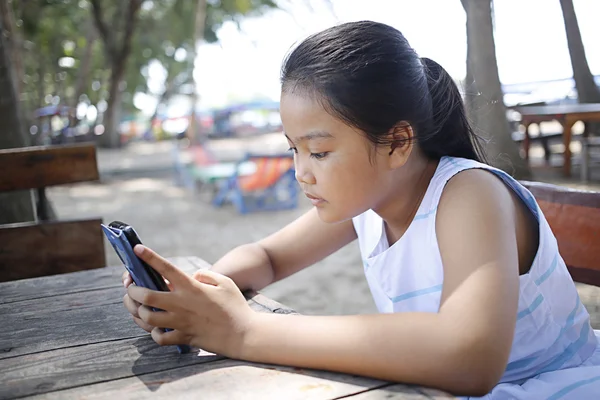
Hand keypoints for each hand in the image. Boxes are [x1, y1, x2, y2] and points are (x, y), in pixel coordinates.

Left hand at [124, 245, 256, 357]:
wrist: (243, 334)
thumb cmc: (236, 306)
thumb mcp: (225, 282)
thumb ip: (207, 274)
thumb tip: (193, 276)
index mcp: (192, 287)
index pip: (166, 268)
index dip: (149, 257)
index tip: (137, 249)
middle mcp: (182, 304)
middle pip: (146, 296)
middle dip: (133, 291)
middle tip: (131, 288)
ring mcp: (181, 322)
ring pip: (147, 318)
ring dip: (137, 312)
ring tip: (136, 308)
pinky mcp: (183, 337)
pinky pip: (159, 338)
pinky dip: (153, 333)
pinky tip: (155, 328)